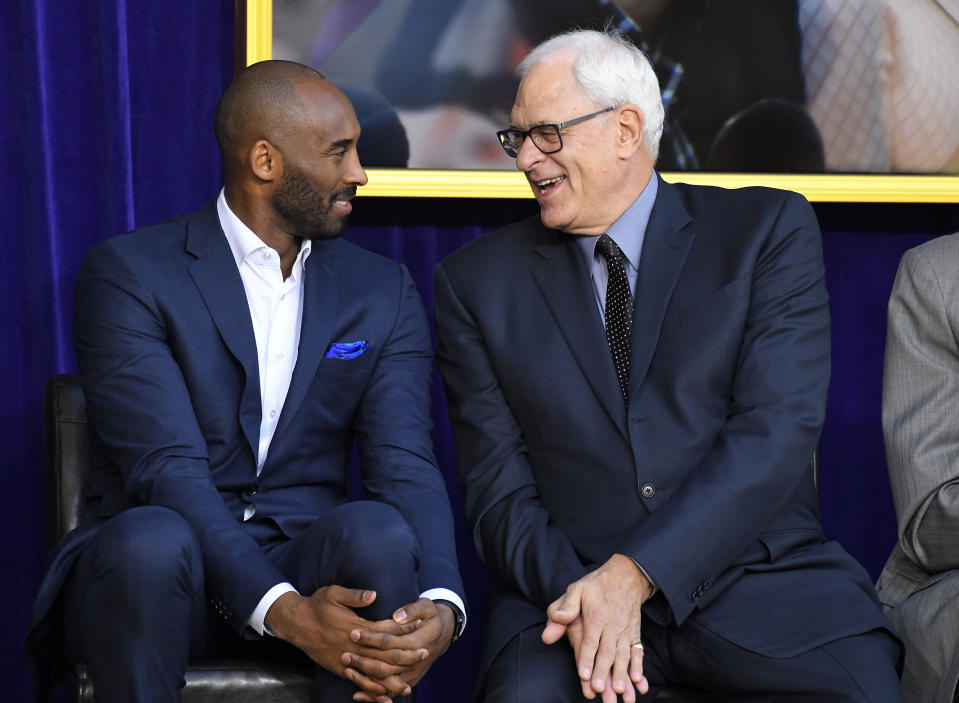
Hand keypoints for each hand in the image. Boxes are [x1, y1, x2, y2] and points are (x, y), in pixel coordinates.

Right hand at [265, 587, 420, 702]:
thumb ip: (355, 595)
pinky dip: (373, 691)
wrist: (296, 623)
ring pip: (374, 673)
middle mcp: (354, 646)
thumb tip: (374, 594)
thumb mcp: (334, 593)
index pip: (386, 629)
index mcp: (356, 627)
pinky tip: (385, 697)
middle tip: (425, 653)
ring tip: (410, 683)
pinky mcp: (340, 669)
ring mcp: (347, 660)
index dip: (404, 627)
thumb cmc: (317, 605)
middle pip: (385, 654)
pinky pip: (360, 682)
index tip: (420, 624)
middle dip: (406, 655)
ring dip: (393, 678)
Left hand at [345, 598, 455, 701]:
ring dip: (365, 679)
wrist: (444, 632)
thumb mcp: (426, 606)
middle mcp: (414, 661)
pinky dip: (374, 695)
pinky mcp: (409, 681)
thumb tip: (397, 617)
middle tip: (344, 654)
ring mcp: (412, 673)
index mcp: (417, 641)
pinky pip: (390, 692)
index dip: (371, 638)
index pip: (390, 642)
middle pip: (385, 665)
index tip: (353, 633)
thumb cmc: (432, 616)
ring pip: (386, 682)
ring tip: (347, 671)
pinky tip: (357, 695)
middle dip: (363, 661)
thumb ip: (412, 610)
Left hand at [542, 554, 651, 702]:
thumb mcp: (577, 589)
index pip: (590, 641)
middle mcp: (612, 625)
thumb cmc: (597, 585)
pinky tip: (639, 681)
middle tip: (600, 690)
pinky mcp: (635, 635)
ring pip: (623, 656)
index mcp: (596, 615)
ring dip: (622, 675)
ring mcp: (625, 631)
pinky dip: (639, 667)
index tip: (584, 675)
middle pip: (607, 653)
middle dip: (604, 672)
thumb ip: (565, 606)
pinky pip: (638, 653)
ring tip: (620, 691)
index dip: (586, 659)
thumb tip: (557, 618)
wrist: (627, 576)